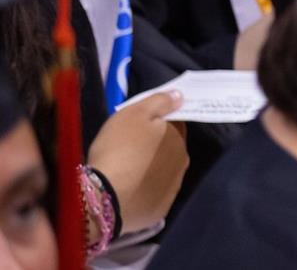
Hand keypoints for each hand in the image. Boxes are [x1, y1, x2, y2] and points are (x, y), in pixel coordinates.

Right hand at [88, 92, 188, 232]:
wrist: (104, 196)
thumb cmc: (119, 149)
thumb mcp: (134, 115)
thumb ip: (159, 102)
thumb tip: (180, 96)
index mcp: (178, 140)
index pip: (176, 124)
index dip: (160, 120)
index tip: (142, 122)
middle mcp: (182, 165)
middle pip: (170, 148)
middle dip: (156, 145)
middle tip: (129, 145)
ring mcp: (171, 190)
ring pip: (163, 172)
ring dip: (150, 168)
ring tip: (126, 169)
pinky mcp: (158, 211)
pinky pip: (152, 194)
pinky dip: (143, 189)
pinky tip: (127, 189)